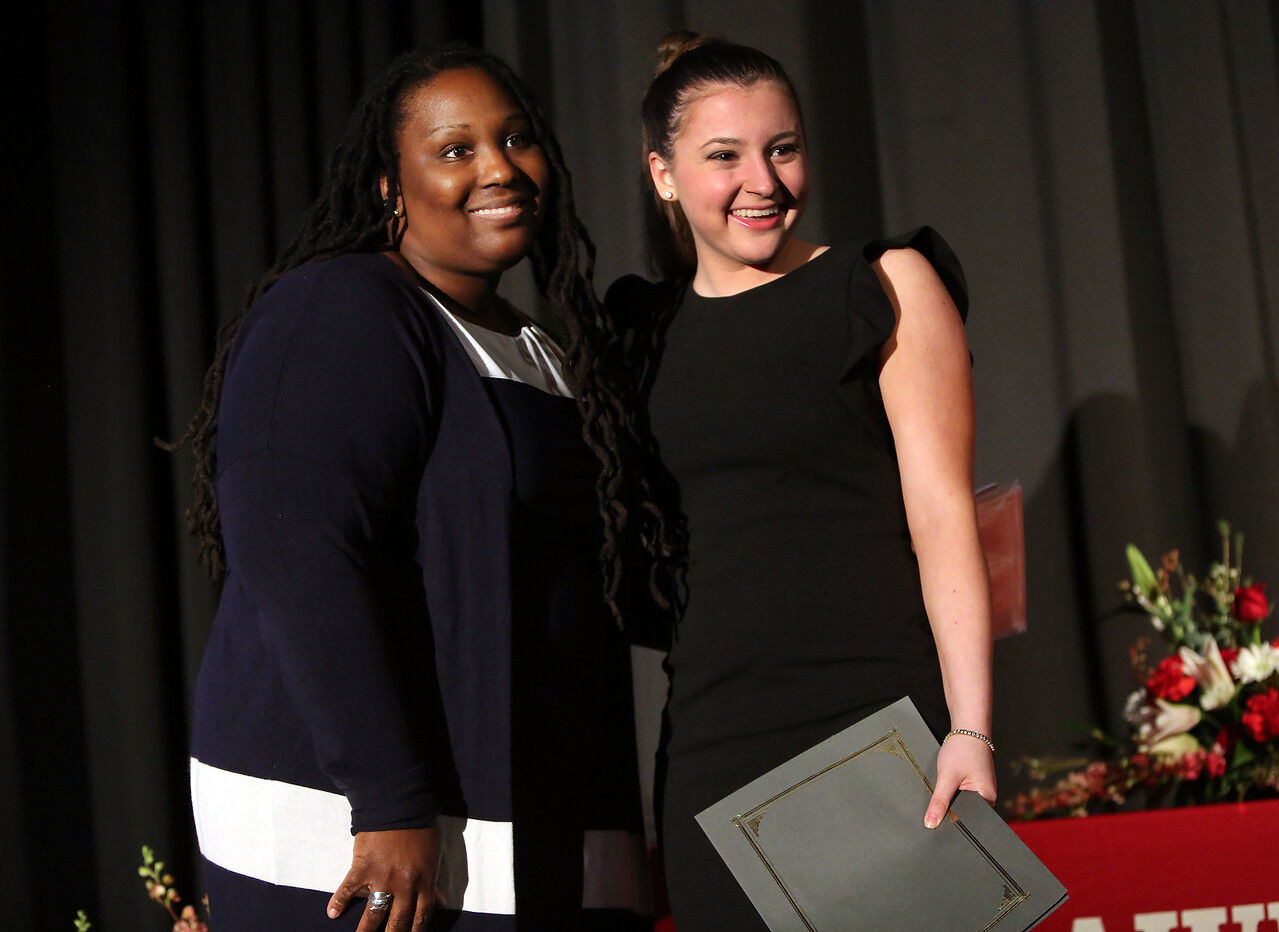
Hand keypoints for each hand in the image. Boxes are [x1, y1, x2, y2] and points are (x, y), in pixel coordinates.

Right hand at [327, 826, 442, 930]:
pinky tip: (332, 913)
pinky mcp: (362, 867)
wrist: (399, 804)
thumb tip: (440, 903)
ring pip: (373, 913)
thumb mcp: (435, 855)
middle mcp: (404, 885)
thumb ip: (434, 881)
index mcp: (424, 881)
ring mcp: (382, 877)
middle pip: (398, 921)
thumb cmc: (420, 827)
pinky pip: (348, 889)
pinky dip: (338, 901)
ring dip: (366, 931)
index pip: (421, 917)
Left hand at [924, 734, 996, 828]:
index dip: (954, 826)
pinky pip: (961, 797)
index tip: (937, 828)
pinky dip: (952, 795)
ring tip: (943, 796)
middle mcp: (988, 799)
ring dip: (950, 804)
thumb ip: (940, 801)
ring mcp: (981, 792)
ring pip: (962, 806)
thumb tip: (931, 823)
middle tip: (935, 813)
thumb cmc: (963, 749)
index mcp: (988, 800)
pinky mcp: (974, 786)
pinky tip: (946, 789)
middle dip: (951, 814)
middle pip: (966, 815)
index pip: (971, 823)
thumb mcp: (947, 777)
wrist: (969, 728)